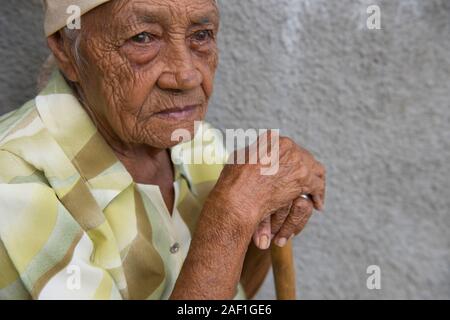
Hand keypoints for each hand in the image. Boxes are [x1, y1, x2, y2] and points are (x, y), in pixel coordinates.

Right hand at [211, 131, 325, 248]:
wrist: (239, 198)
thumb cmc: (234, 183)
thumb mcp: (239, 158)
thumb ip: (252, 154)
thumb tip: (255, 153)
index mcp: (271, 139)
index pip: (288, 147)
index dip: (291, 160)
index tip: (291, 169)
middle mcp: (286, 145)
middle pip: (304, 156)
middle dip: (305, 170)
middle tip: (306, 182)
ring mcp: (296, 160)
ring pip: (315, 169)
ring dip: (315, 180)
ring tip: (315, 193)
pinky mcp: (303, 178)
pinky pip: (318, 185)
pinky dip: (319, 195)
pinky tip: (318, 204)